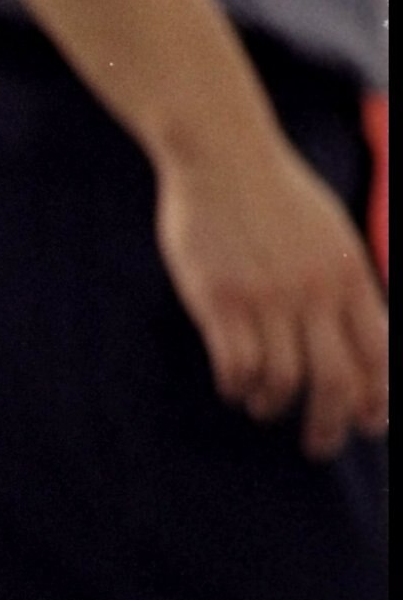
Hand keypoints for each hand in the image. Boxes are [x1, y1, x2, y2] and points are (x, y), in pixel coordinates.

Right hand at [153, 129, 388, 456]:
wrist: (222, 154)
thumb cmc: (274, 193)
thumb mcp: (330, 235)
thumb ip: (345, 283)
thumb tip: (361, 333)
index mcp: (349, 276)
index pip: (379, 355)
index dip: (378, 400)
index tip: (368, 424)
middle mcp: (314, 291)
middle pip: (337, 380)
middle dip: (331, 424)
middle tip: (318, 445)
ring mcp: (266, 295)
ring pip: (284, 379)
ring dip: (273, 404)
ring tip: (262, 406)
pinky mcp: (219, 297)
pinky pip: (236, 363)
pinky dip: (236, 384)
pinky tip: (231, 384)